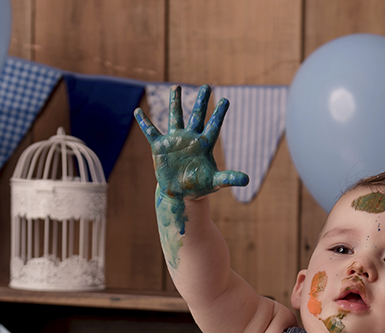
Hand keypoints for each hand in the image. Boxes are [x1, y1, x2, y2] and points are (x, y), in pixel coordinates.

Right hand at [135, 85, 247, 199]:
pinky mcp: (160, 147)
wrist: (179, 193)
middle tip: (207, 86)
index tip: (226, 100)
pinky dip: (144, 122)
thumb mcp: (214, 182)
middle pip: (197, 116)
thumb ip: (229, 178)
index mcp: (204, 145)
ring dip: (175, 102)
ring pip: (175, 117)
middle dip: (201, 102)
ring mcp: (175, 141)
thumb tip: (246, 180)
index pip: (213, 126)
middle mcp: (190, 139)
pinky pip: (151, 131)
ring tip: (175, 86)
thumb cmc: (199, 186)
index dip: (219, 114)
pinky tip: (138, 111)